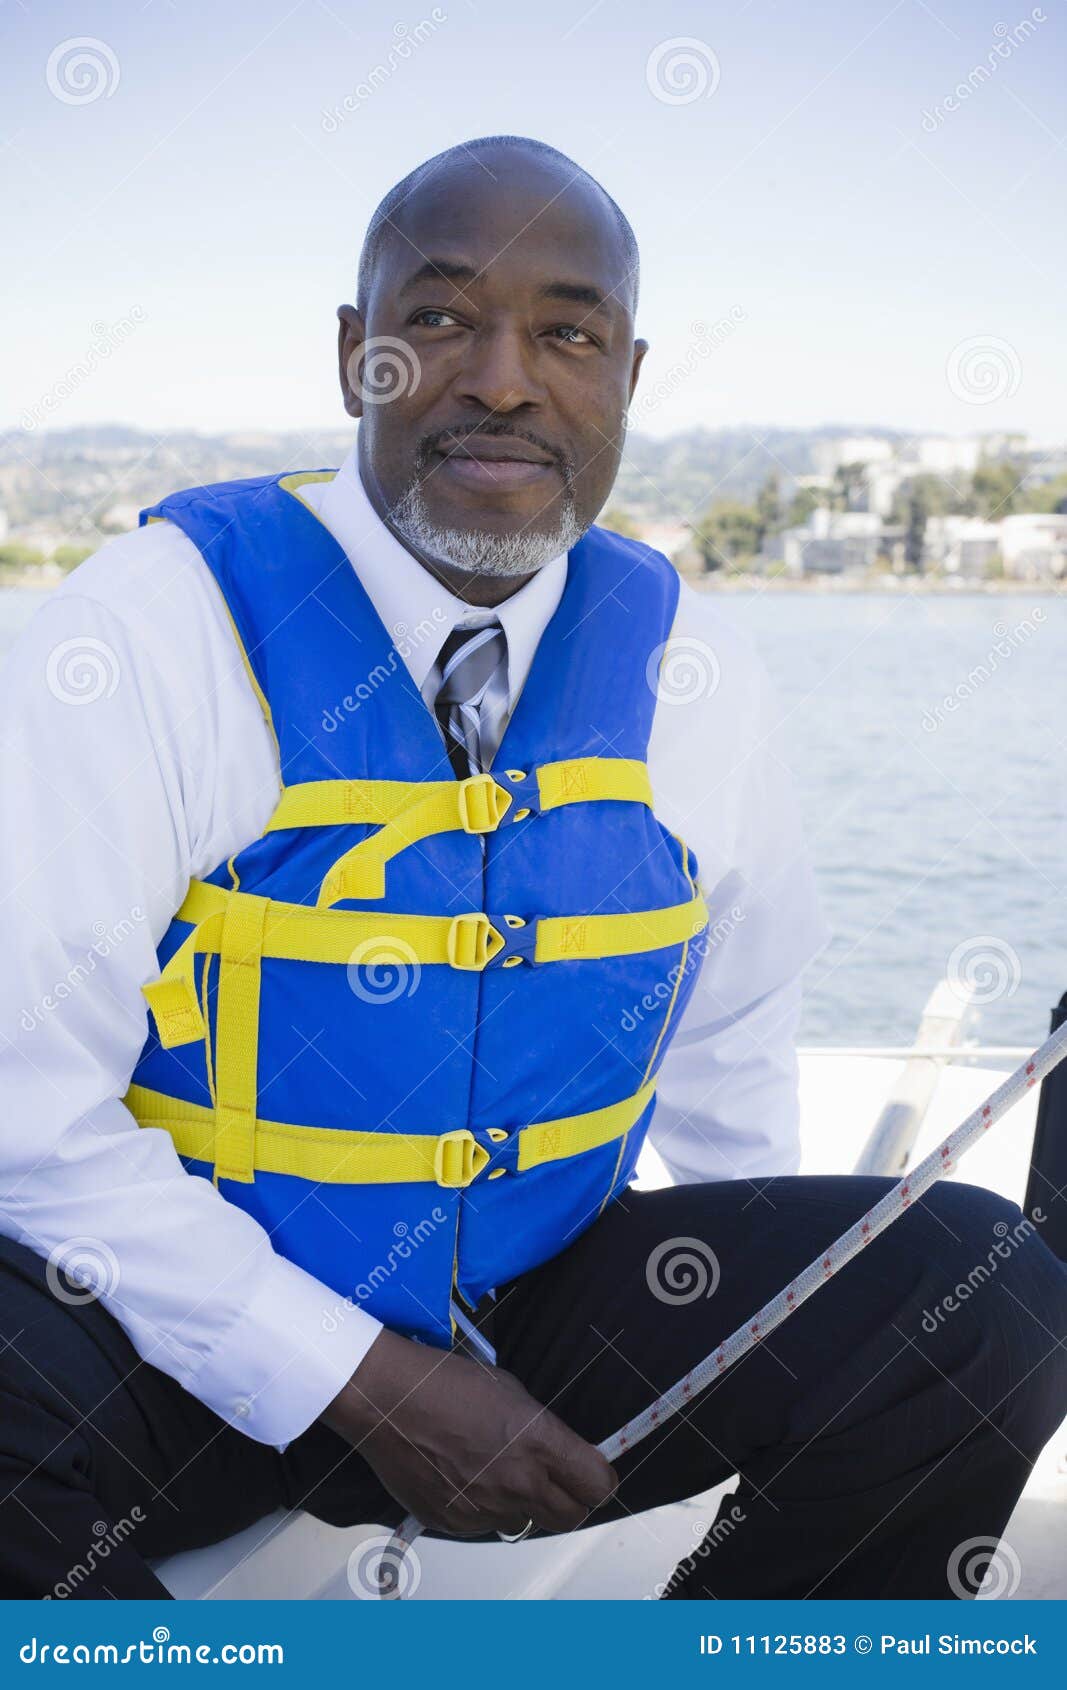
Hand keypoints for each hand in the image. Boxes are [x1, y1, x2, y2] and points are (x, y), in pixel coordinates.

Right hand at [321, 1327, 617, 1538]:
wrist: (388, 1399)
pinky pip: (484, 1525)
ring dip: (520, 1503)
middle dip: (569, 1500)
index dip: (599, 1480)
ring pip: (524, 1522)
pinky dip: (482, 1507)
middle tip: (555, 1481)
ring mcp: (484, 1507)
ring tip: (493, 1467)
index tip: (592, 1473)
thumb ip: (542, 1430)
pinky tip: (464, 1474)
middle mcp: (517, 1482)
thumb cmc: (443, 1383)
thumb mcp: (511, 1391)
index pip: (598, 1485)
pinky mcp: (454, 1523)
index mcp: (538, 1442)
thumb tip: (560, 1453)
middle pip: (570, 1517)